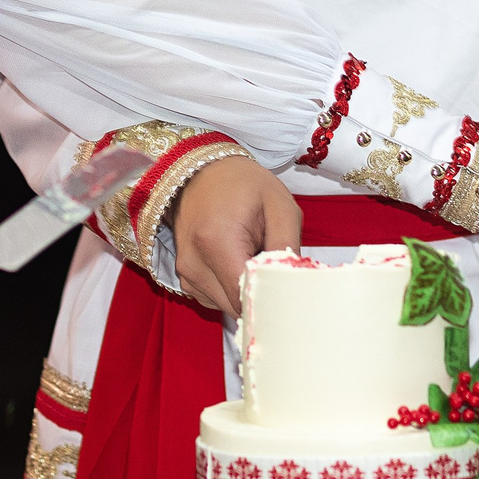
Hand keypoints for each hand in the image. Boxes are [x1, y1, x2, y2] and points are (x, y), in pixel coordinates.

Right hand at [172, 156, 299, 316]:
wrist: (202, 171)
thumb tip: (293, 285)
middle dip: (260, 294)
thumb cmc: (243, 184)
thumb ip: (287, 247)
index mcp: (216, 241)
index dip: (271, 299)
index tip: (289, 290)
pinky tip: (237, 261)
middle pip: (237, 306)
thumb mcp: (279, 205)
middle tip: (273, 265)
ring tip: (252, 256)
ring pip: (228, 306)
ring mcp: (186, 273)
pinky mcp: (185, 279)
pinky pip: (216, 299)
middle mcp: (194, 263)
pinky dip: (231, 288)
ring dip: (245, 291)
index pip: (246, 297)